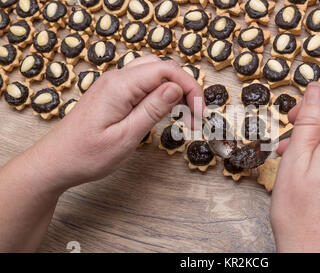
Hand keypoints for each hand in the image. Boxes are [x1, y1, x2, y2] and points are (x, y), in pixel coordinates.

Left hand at [26, 55, 203, 191]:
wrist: (56, 162)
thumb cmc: (86, 155)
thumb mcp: (125, 137)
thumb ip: (152, 109)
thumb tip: (176, 88)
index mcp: (120, 86)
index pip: (165, 70)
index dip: (189, 87)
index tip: (200, 111)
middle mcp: (116, 79)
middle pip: (161, 67)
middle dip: (184, 87)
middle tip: (195, 115)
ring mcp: (113, 85)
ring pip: (153, 73)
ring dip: (173, 89)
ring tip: (184, 115)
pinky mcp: (112, 94)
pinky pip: (142, 84)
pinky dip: (159, 94)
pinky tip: (164, 112)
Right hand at [270, 82, 319, 251]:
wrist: (318, 257)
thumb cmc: (300, 215)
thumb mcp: (296, 159)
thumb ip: (309, 119)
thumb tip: (317, 87)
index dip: (315, 101)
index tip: (295, 117)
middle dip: (313, 129)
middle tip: (287, 145)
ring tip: (296, 166)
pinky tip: (314, 181)